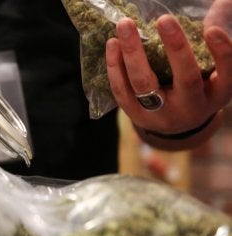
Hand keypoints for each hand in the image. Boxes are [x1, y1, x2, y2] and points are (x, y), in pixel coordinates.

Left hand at [105, 9, 230, 149]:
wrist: (175, 126)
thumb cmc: (198, 88)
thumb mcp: (212, 70)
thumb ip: (212, 39)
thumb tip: (222, 2)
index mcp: (217, 94)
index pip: (227, 73)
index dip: (222, 52)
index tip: (212, 30)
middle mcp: (192, 107)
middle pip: (185, 78)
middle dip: (175, 47)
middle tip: (164, 19)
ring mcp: (161, 115)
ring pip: (144, 84)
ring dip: (132, 53)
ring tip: (125, 25)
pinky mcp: (136, 115)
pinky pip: (121, 90)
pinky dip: (114, 66)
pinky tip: (112, 44)